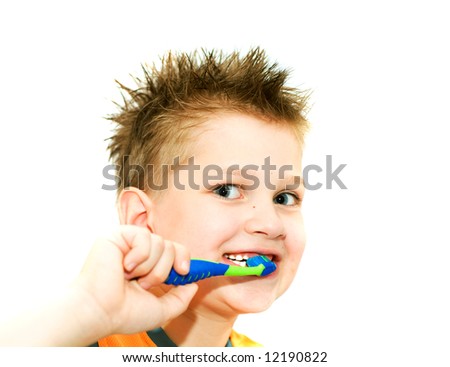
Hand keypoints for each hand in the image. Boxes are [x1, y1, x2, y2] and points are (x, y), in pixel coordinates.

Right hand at [73, 225, 197, 337]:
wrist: (100, 311)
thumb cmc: (124, 313)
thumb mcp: (161, 310)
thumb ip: (180, 299)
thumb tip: (194, 285)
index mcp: (149, 267)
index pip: (175, 252)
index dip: (184, 258)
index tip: (184, 271)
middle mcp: (140, 253)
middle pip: (171, 247)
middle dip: (163, 270)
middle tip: (144, 284)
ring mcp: (129, 243)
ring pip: (160, 242)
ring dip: (149, 267)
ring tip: (131, 278)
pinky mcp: (118, 235)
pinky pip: (144, 237)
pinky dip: (139, 255)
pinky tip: (124, 266)